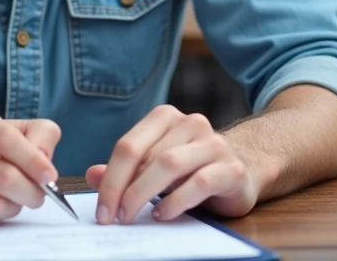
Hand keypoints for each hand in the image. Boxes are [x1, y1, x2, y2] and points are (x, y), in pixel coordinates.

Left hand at [85, 105, 258, 225]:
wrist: (244, 168)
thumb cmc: (192, 168)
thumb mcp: (155, 166)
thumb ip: (126, 169)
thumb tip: (92, 175)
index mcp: (166, 118)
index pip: (128, 146)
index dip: (110, 179)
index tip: (101, 210)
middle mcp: (190, 124)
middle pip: (146, 156)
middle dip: (124, 190)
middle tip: (113, 217)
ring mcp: (213, 144)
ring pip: (169, 164)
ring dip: (145, 193)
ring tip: (134, 215)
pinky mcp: (231, 168)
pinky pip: (199, 182)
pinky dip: (176, 201)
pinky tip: (163, 214)